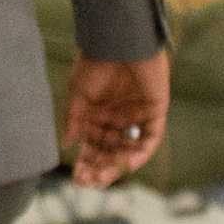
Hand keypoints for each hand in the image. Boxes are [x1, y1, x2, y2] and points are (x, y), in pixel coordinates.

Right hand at [64, 51, 170, 189]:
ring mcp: (137, 115)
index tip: (77, 178)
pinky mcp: (155, 110)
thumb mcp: (78, 95)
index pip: (93, 146)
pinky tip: (126, 163)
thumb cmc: (95, 63)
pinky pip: (150, 137)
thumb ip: (75, 120)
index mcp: (98, 114)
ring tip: (102, 177)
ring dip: (117, 165)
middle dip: (99, 167)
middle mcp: (118, 117)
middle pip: (110, 151)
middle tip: (88, 182)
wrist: (118, 41)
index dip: (86, 162)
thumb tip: (68, 145)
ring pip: (129, 148)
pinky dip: (140, 152)